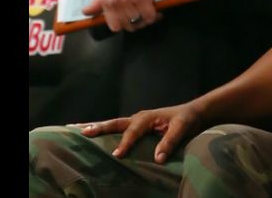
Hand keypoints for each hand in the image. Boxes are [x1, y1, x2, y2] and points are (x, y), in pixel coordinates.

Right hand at [75, 102, 203, 162]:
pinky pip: (119, 129)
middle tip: (82, 132)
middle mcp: (139, 117)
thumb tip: (158, 158)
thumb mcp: (182, 128)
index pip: (133, 131)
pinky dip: (106, 130)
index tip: (117, 156)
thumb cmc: (187, 119)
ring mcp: (137, 121)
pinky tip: (95, 134)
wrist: (194, 113)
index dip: (125, 143)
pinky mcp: (138, 127)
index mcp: (148, 117)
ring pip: (114, 124)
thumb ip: (170, 142)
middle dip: (99, 127)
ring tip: (78, 130)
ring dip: (97, 127)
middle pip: (115, 123)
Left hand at [82, 0, 161, 31]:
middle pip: (127, 26)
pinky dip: (153, 16)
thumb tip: (86, 12)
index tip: (127, 21)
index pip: (113, 25)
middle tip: (139, 17)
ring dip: (144, 20)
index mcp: (106, 0)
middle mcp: (116, 3)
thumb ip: (98, 0)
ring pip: (139, 22)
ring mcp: (130, 1)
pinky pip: (149, 16)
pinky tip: (155, 12)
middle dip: (134, 24)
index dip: (122, 25)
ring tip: (148, 14)